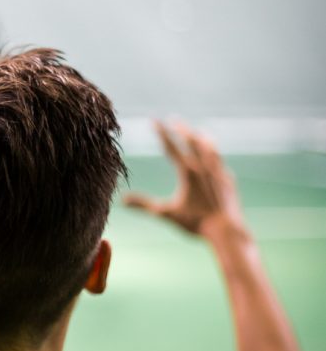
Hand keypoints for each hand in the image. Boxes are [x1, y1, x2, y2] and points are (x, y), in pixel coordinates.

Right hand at [123, 121, 247, 238]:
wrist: (226, 230)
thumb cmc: (195, 223)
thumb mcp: (166, 213)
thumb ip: (143, 205)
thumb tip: (122, 200)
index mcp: (187, 171)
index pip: (170, 146)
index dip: (161, 132)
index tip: (153, 120)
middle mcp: (203, 167)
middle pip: (191, 141)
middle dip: (180, 129)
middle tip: (173, 120)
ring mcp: (218, 172)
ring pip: (209, 148)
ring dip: (200, 138)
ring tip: (197, 132)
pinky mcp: (227, 180)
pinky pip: (220, 162)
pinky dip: (214, 155)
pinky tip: (214, 156)